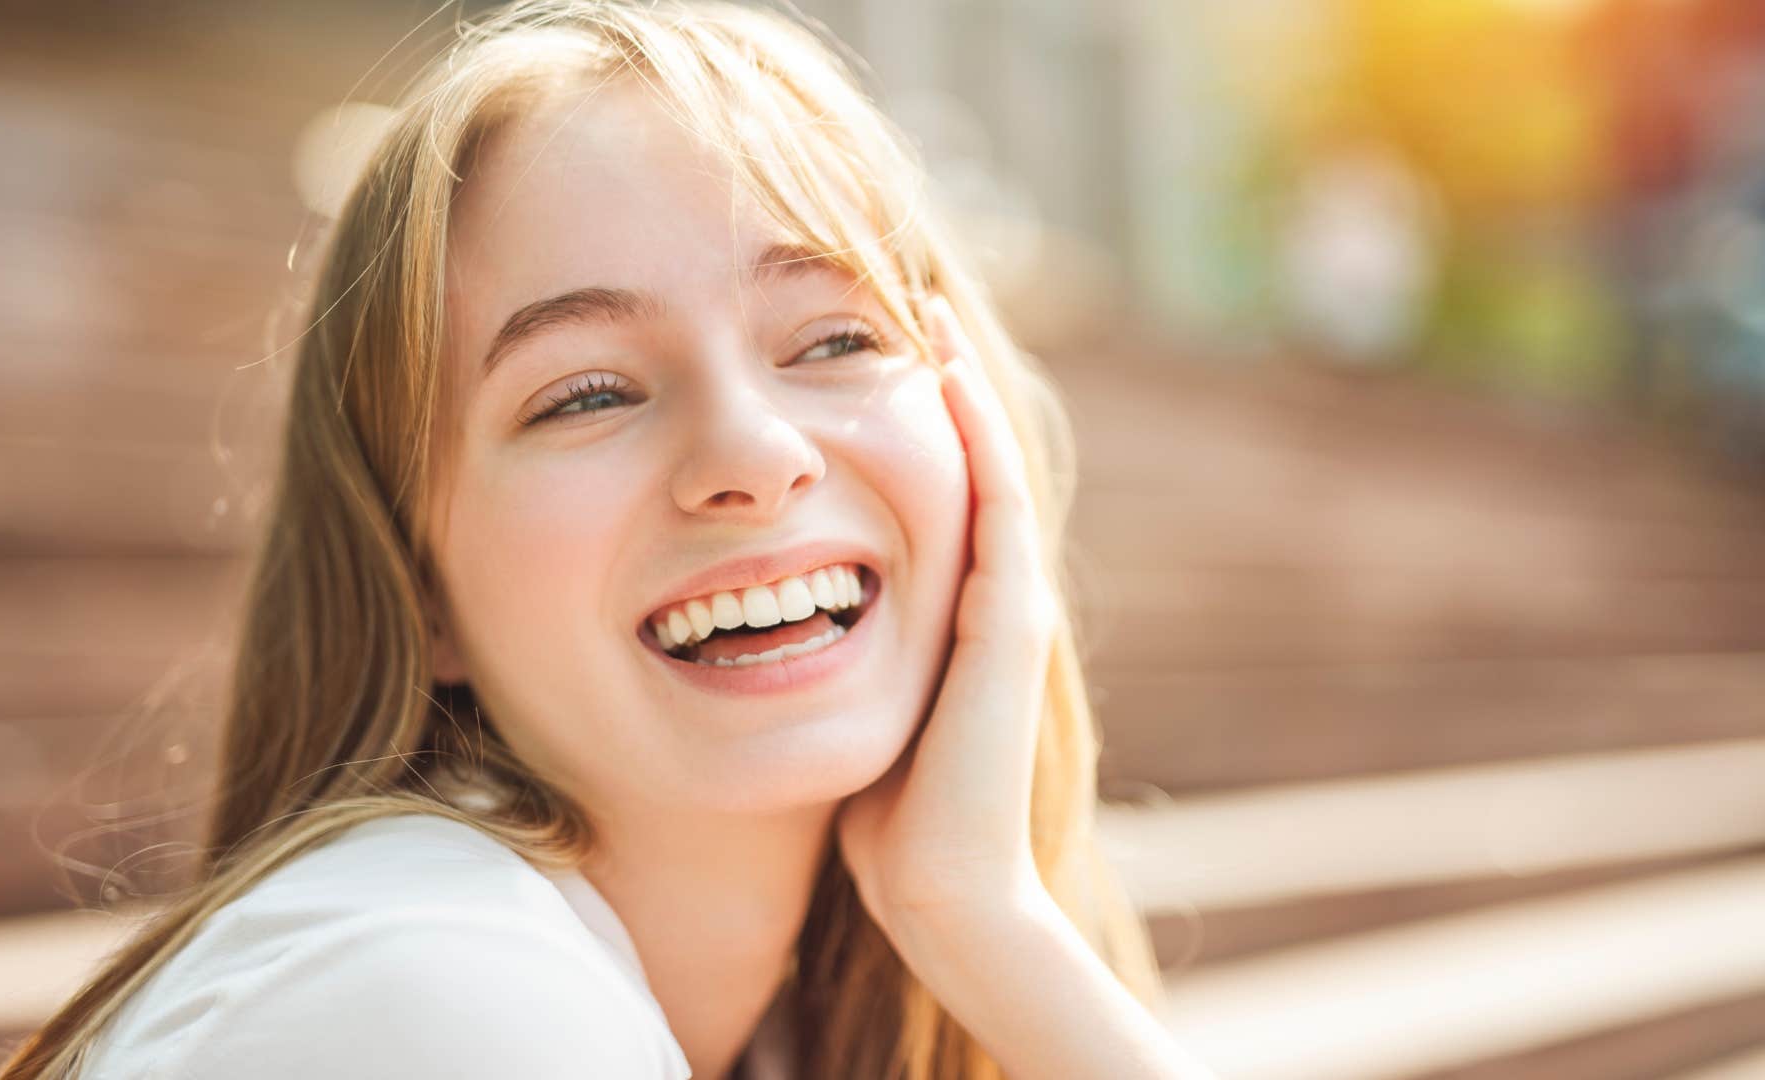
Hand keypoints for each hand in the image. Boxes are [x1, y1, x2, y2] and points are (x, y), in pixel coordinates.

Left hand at [835, 293, 1062, 935]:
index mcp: (948, 616)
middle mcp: (987, 599)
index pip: (927, 493)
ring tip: (920, 312)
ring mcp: (1006, 607)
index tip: (847, 357)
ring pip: (987, 467)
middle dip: (929, 385)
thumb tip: (763, 635)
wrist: (940, 891)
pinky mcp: (1009, 623)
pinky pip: (996, 505)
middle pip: (964, 463)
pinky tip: (941, 377)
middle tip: (894, 302)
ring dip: (956, 390)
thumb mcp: (848, 711)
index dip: (894, 423)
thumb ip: (828, 662)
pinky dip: (974, 437)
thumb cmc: (885, 819)